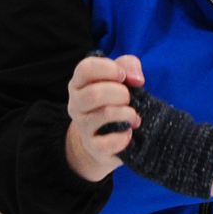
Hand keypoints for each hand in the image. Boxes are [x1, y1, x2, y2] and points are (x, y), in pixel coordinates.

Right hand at [65, 53, 142, 181]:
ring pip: (104, 115)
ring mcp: (82, 127)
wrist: (106, 138)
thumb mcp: (122, 76)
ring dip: (127, 113)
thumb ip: (129, 65)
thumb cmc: (115, 99)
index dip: (109, 69)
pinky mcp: (93, 147)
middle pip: (94, 94)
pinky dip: (124, 137)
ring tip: (133, 116)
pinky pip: (108, 142)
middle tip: (129, 98)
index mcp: (79, 83)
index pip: (86, 68)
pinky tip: (128, 133)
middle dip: (121, 94)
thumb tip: (136, 79)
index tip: (123, 76)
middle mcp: (75, 104)